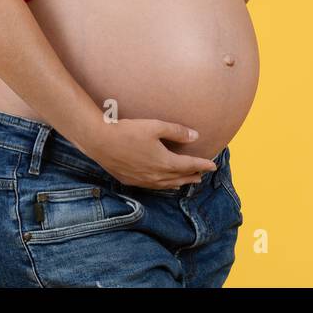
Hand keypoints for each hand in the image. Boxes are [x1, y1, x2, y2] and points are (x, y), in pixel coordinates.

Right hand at [82, 117, 217, 189]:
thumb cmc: (128, 131)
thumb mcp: (155, 126)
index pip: (189, 165)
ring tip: (187, 182)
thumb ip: (177, 131)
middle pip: (180, 178)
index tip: (213, 165)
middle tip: (202, 174)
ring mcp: (143, 180)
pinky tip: (162, 183)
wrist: (100, 141)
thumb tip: (195, 136)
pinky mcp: (131, 181)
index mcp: (165, 162)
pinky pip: (153, 186)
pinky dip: (163, 185)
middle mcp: (156, 175)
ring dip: (179, 183)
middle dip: (193, 176)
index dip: (203, 165)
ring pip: (167, 185)